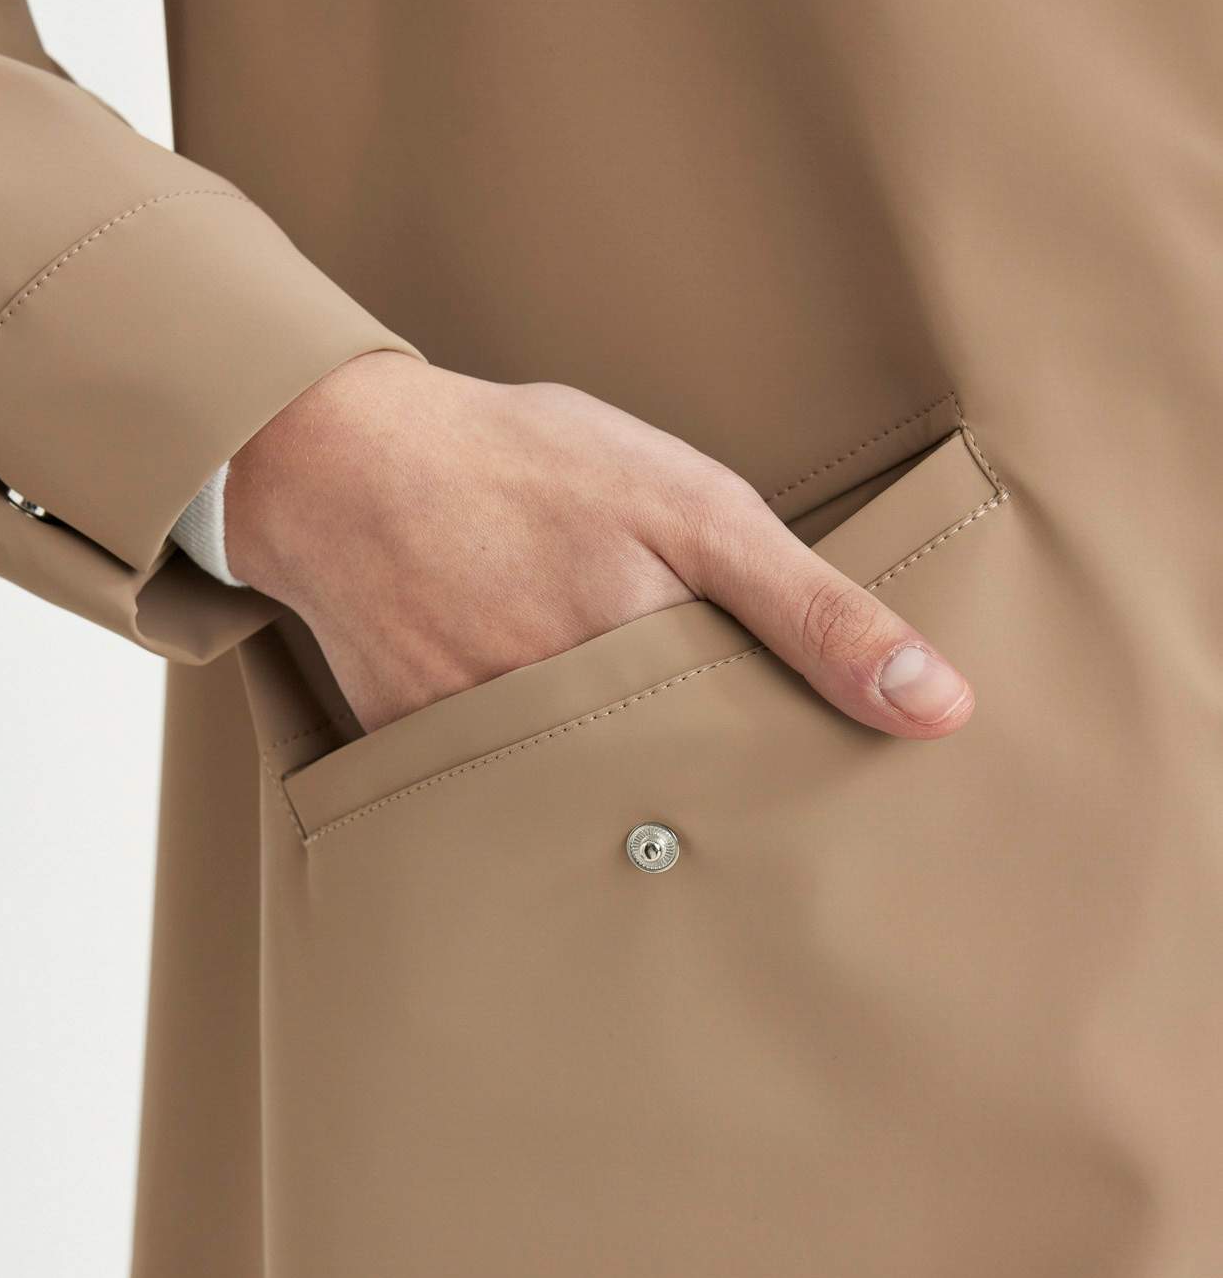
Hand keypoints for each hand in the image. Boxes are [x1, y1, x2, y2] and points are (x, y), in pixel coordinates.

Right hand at [224, 352, 974, 739]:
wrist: (338, 463)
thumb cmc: (526, 467)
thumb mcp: (696, 510)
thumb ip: (817, 612)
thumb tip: (938, 708)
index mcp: (661, 679)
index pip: (761, 778)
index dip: (794, 784)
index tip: (834, 809)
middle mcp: (579, 739)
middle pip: (678, 811)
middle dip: (708, 801)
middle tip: (723, 776)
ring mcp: (495, 763)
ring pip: (591, 813)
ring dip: (614, 793)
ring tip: (617, 739)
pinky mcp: (426, 773)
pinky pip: (501, 802)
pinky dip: (524, 777)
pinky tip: (521, 716)